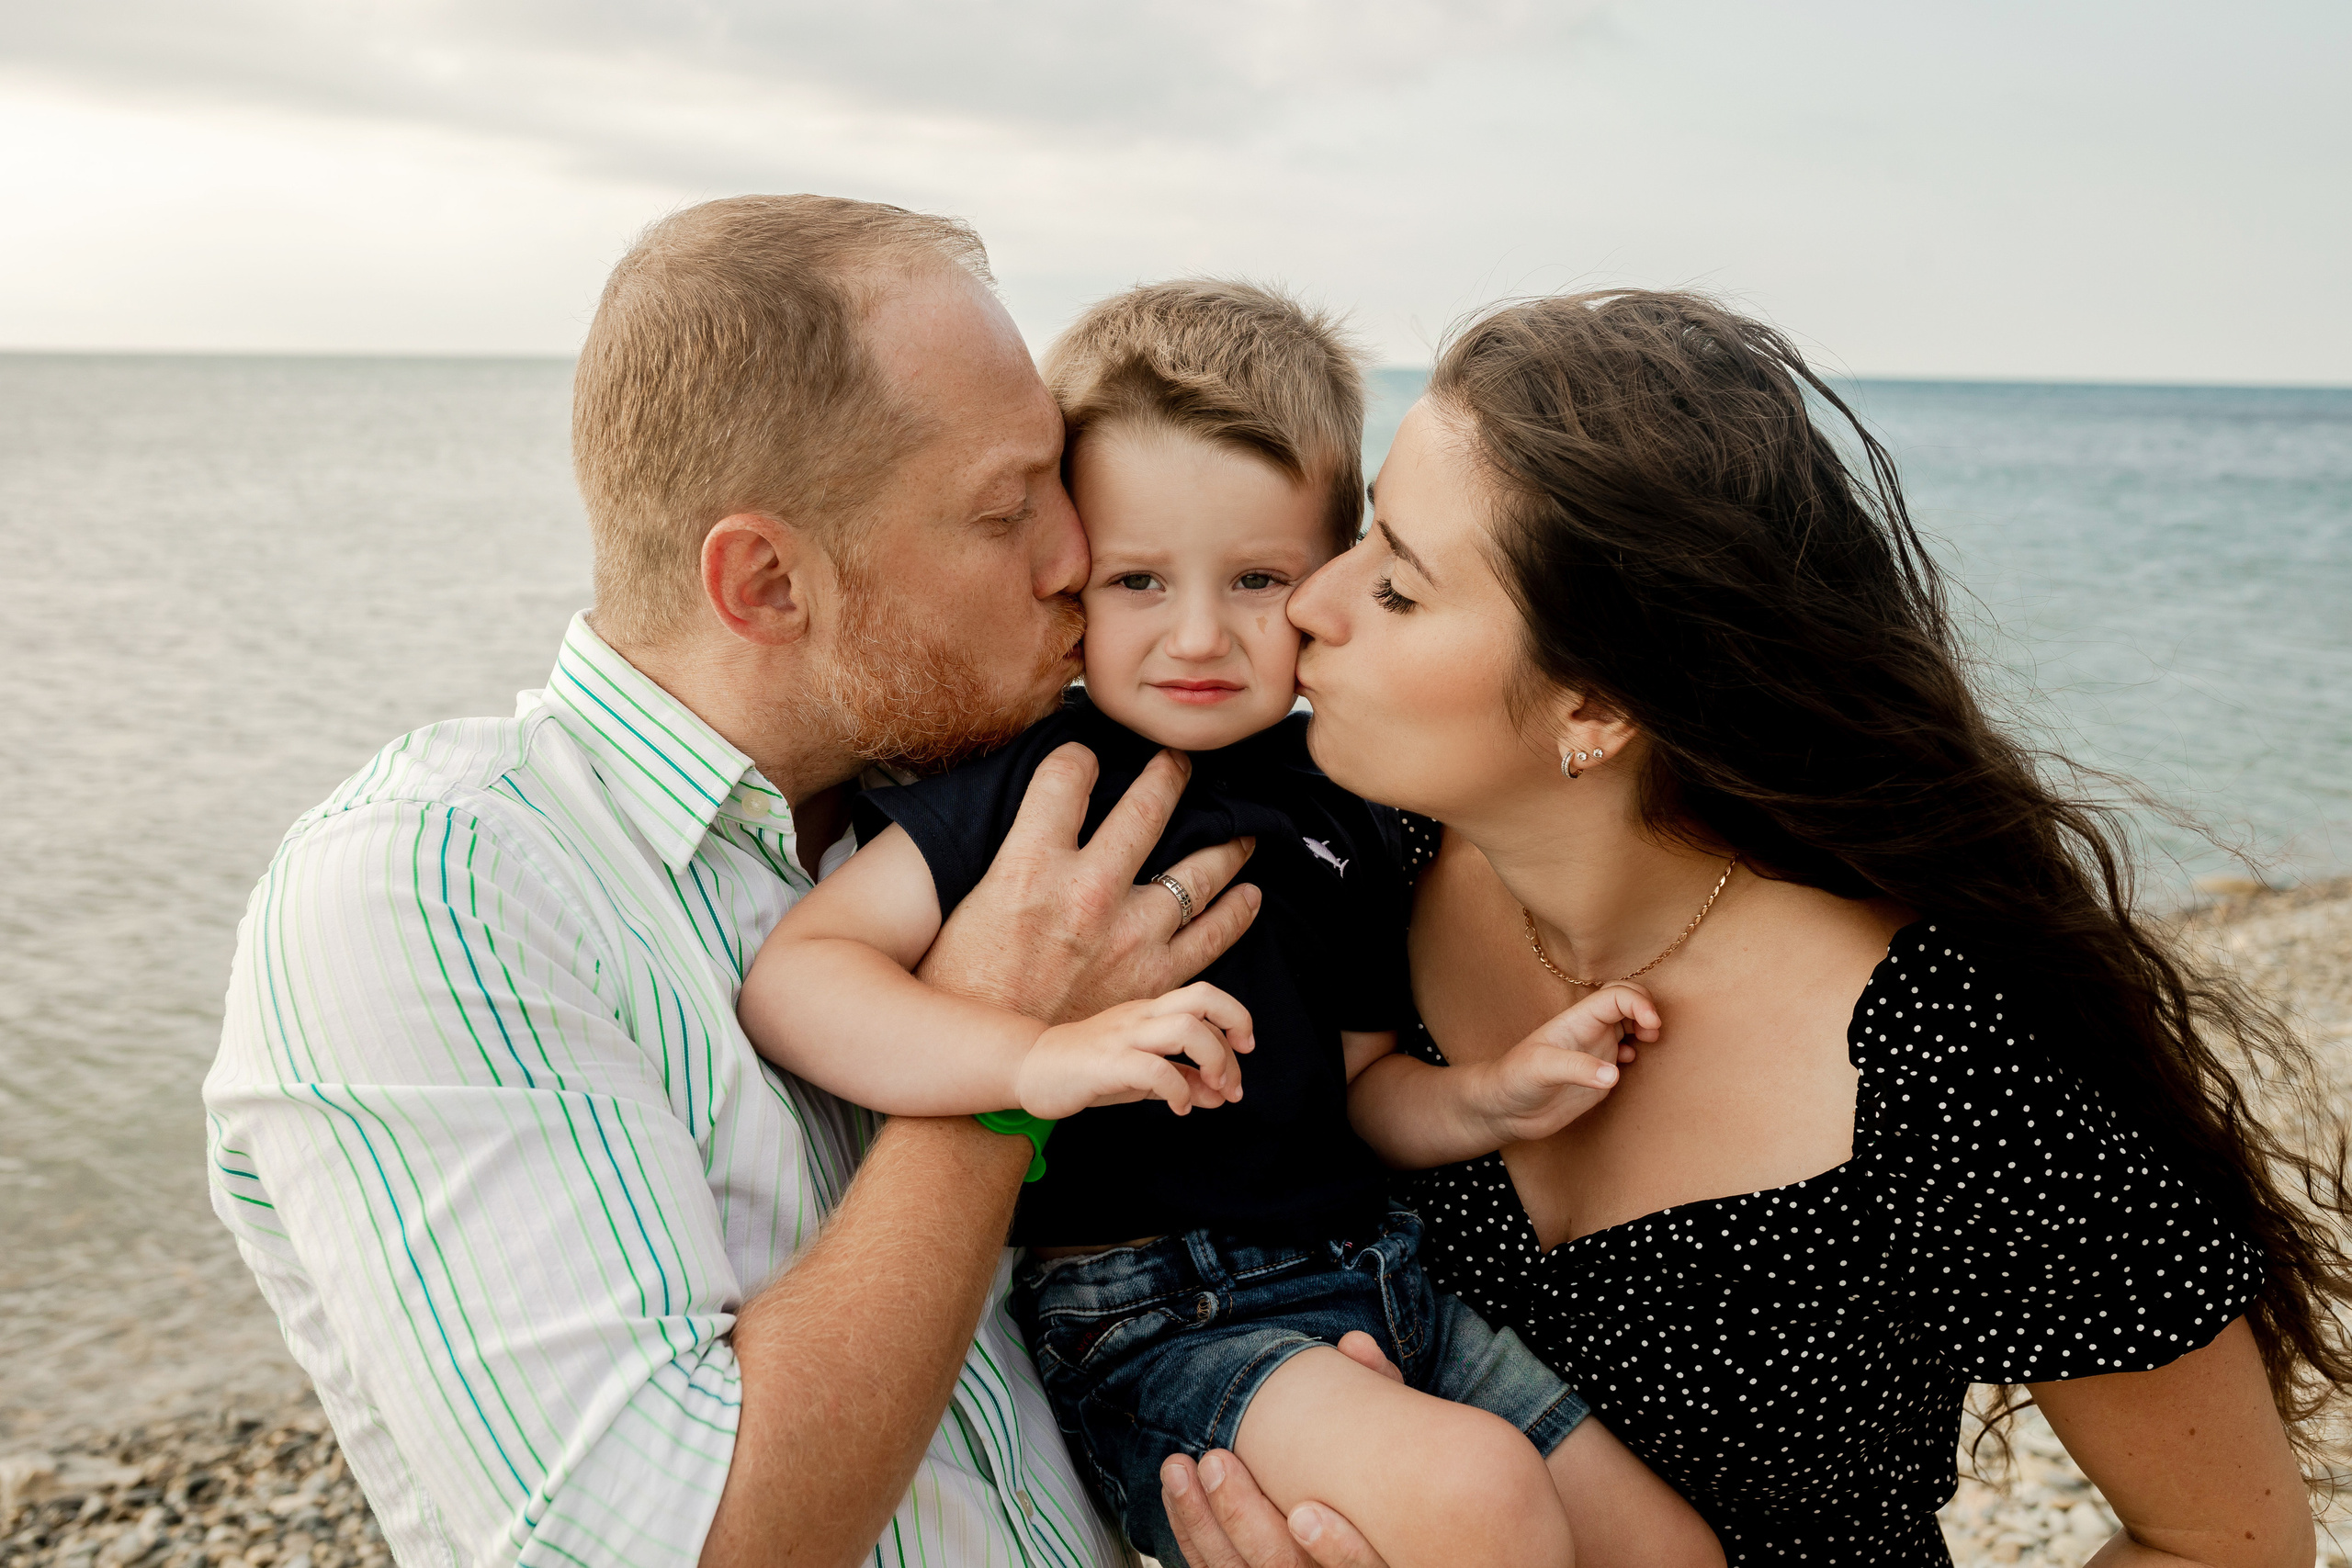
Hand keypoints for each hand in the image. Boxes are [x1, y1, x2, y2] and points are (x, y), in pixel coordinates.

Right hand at [917, 744, 1260, 1023]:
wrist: (993, 1062)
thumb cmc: (967, 983)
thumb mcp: (970, 900)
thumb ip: (1009, 852)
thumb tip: (1028, 815)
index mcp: (1030, 864)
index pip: (1065, 776)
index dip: (1077, 756)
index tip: (1087, 756)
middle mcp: (1088, 891)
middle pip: (1146, 809)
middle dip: (1169, 775)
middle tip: (1182, 763)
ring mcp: (1129, 936)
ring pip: (1199, 870)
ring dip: (1224, 843)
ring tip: (1239, 829)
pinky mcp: (1155, 978)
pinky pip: (1214, 935)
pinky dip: (1237, 912)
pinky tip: (1249, 896)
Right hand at [1016, 983, 1255, 1118]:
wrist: (1029, 1068)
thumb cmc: (1088, 1069)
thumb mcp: (1144, 1074)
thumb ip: (1182, 1079)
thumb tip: (1220, 1095)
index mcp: (1150, 1011)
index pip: (1206, 998)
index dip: (1236, 1020)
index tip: (1244, 1053)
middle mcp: (1141, 1016)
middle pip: (1203, 998)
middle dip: (1235, 1025)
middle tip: (1235, 1070)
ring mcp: (1124, 1037)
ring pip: (1186, 1028)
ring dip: (1214, 1060)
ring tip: (1214, 1090)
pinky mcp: (1107, 1063)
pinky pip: (1155, 1069)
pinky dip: (1178, 1090)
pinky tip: (1180, 1107)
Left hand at [1159, 1334, 1394, 1567]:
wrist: (1372, 1514)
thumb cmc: (1385, 1472)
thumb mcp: (1395, 1434)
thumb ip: (1384, 1392)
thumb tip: (1355, 1344)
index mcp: (1381, 1552)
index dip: (1337, 1551)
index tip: (1305, 1514)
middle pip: (1282, 1567)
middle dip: (1241, 1517)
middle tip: (1214, 1461)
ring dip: (1201, 1520)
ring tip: (1177, 1468)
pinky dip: (1190, 1530)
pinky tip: (1175, 1491)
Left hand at [1467, 982, 1659, 1146]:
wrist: (1504, 1109)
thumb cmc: (1514, 1080)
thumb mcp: (1540, 1069)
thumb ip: (1576, 1069)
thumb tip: (1614, 1074)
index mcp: (1577, 1020)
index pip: (1615, 996)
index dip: (1638, 1003)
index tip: (1652, 1024)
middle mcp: (1589, 1031)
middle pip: (1626, 1000)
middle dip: (1646, 1008)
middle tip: (1653, 1032)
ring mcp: (1595, 1051)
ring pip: (1629, 1024)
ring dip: (1645, 1027)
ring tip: (1648, 1042)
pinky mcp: (1598, 1075)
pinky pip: (1626, 1053)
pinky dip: (1637, 1051)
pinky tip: (1628, 1063)